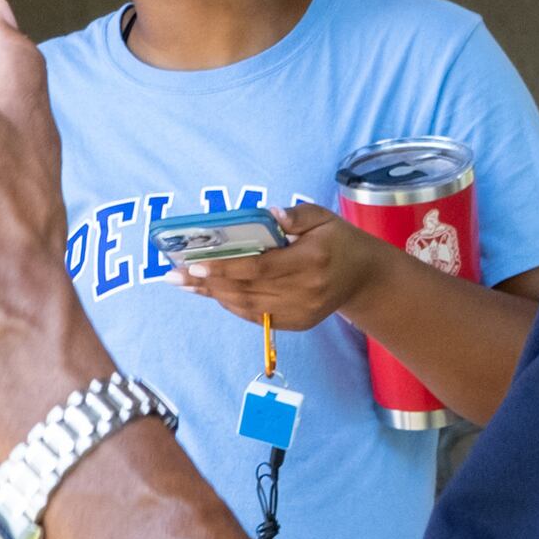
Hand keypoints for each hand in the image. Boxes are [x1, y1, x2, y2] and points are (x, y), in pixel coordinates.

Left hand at [183, 204, 387, 331]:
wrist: (364, 278)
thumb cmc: (338, 241)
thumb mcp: (323, 218)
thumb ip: (295, 215)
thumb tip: (268, 214)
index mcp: (311, 261)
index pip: (260, 267)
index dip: (225, 268)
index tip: (196, 264)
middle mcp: (305, 291)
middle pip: (246, 290)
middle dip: (206, 283)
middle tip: (174, 274)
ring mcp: (300, 312)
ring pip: (245, 306)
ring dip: (212, 295)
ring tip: (184, 283)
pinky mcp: (296, 324)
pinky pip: (255, 316)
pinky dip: (230, 304)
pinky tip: (211, 292)